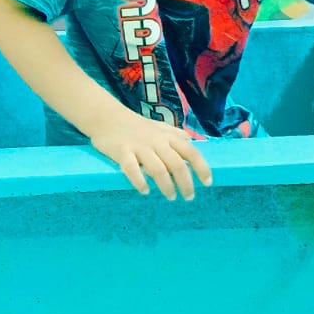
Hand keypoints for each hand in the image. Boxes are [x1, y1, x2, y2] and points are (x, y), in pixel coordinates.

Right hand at [87, 105, 213, 199]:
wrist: (107, 117)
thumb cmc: (135, 124)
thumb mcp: (158, 126)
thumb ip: (175, 134)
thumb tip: (191, 140)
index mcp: (167, 136)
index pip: (191, 152)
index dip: (201, 168)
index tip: (207, 183)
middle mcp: (156, 141)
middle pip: (177, 164)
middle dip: (185, 183)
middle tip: (188, 197)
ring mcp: (139, 147)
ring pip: (158, 169)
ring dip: (166, 186)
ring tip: (171, 197)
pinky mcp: (122, 152)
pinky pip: (132, 169)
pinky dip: (139, 181)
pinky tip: (145, 191)